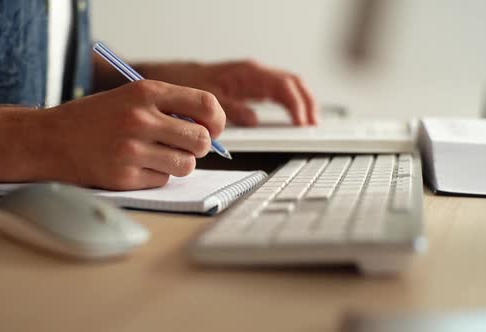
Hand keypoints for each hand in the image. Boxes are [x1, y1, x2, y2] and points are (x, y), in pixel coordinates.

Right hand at [46, 80, 225, 189]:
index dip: (217, 120)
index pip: (205, 104)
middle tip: (185, 146)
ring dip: (178, 163)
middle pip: (201, 140)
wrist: (48, 139)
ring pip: (186, 165)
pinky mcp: (124, 177)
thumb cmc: (93, 119)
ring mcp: (131, 150)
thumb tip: (210, 130)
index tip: (214, 128)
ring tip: (157, 156)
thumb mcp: (129, 97)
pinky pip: (162, 180)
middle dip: (199, 147)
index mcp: (145, 92)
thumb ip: (168, 107)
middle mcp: (140, 119)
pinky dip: (155, 176)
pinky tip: (134, 166)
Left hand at [136, 60, 316, 126]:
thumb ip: (232, 109)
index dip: (297, 105)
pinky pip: (276, 92)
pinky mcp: (249, 87)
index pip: (284, 87)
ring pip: (287, 87)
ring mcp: (253, 79)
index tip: (303, 123)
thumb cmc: (187, 84)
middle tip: (314, 124)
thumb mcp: (208, 98)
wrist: (172, 78)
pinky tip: (293, 117)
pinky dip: (289, 103)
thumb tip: (254, 120)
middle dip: (307, 103)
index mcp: (248, 73)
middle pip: (292, 84)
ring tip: (309, 122)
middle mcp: (254, 74)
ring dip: (301, 102)